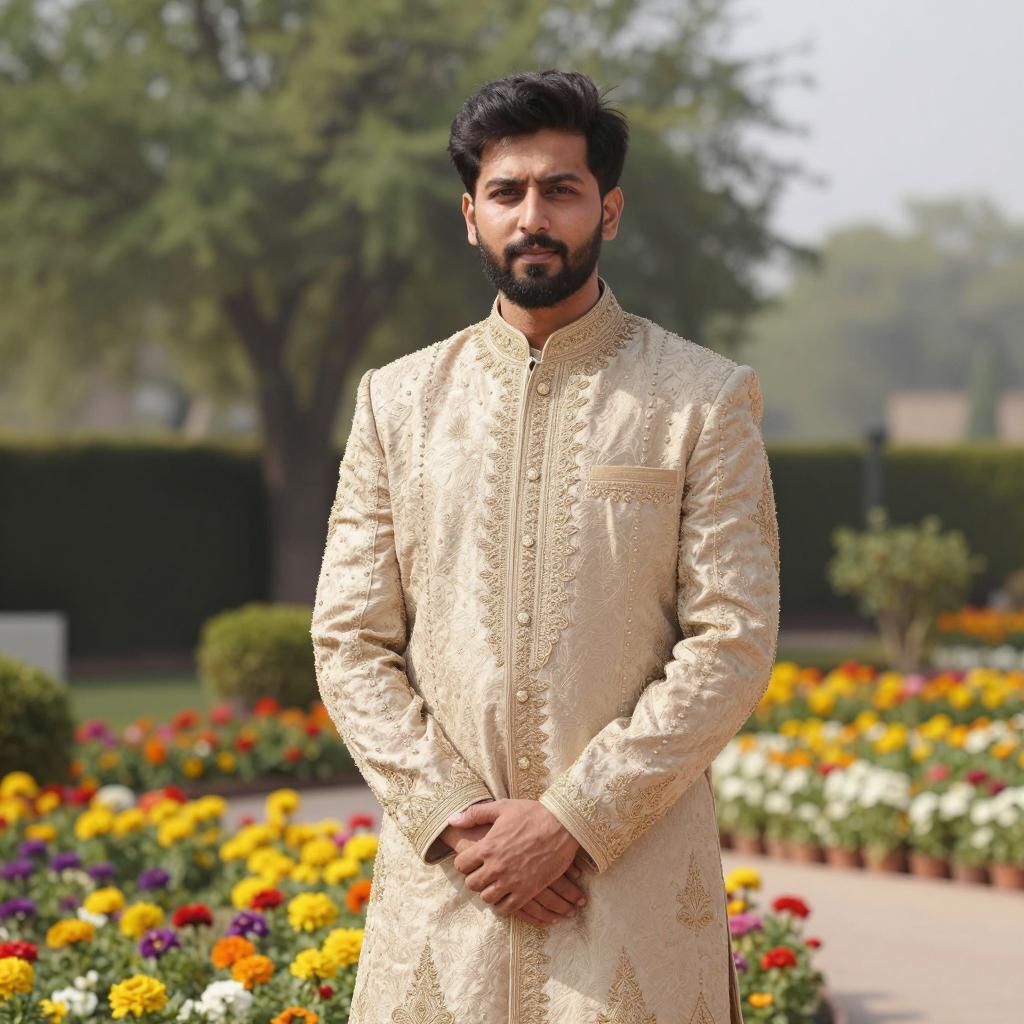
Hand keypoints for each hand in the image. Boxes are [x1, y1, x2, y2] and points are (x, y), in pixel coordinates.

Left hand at [446, 799, 584, 922]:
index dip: (465, 862)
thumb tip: (453, 819)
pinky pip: (507, 908)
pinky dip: (504, 904)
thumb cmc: (532, 813)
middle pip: (472, 884)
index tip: (472, 860)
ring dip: (489, 891)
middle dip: (475, 878)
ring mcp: (512, 881)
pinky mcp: (527, 891)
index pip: (461, 865)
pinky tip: (507, 895)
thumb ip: (475, 814)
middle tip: (484, 872)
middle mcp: (496, 867)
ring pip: (488, 898)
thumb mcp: (502, 807)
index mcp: (488, 847)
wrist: (563, 825)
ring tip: (495, 883)